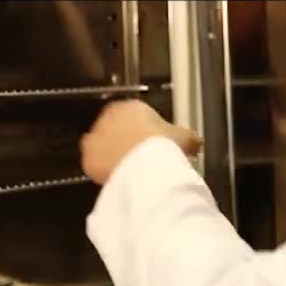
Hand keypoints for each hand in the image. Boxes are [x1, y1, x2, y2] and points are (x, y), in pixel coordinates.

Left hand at [80, 99, 202, 184]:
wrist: (145, 163)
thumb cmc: (164, 144)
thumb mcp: (183, 137)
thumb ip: (188, 138)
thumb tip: (196, 143)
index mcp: (130, 107)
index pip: (133, 116)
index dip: (142, 132)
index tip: (150, 144)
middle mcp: (109, 117)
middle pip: (115, 130)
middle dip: (124, 142)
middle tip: (138, 159)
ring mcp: (95, 136)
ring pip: (101, 145)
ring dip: (111, 155)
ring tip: (128, 170)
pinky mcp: (88, 157)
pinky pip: (93, 163)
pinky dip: (101, 170)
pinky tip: (115, 178)